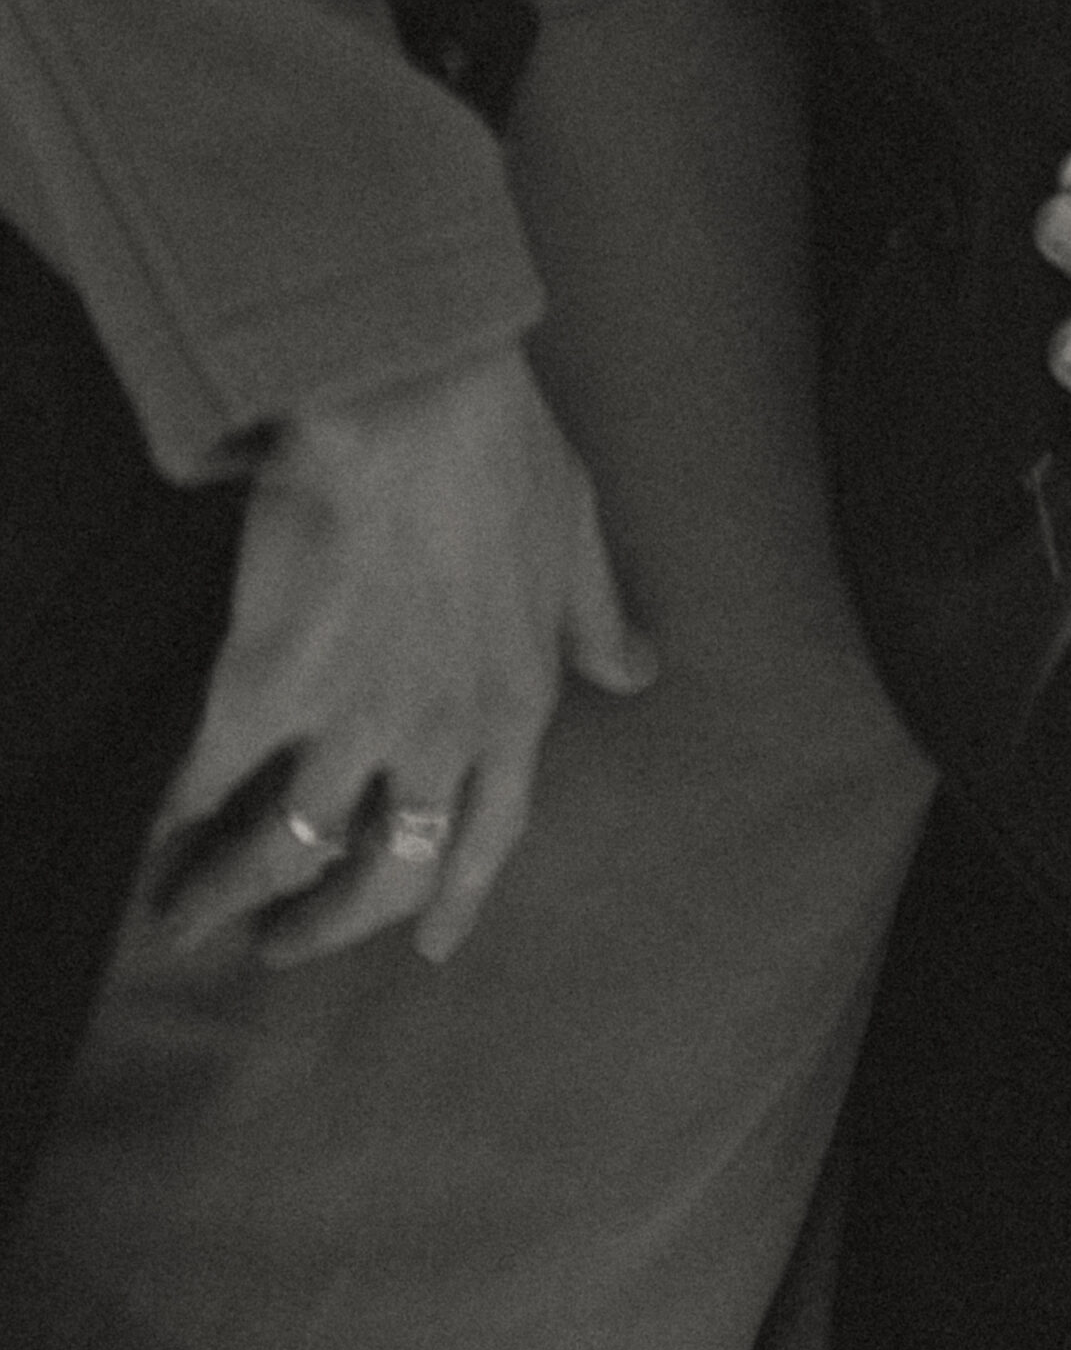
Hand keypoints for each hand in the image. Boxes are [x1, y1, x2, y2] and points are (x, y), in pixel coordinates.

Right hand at [152, 344, 655, 967]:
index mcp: (518, 704)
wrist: (410, 404)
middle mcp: (439, 735)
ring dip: (235, 891)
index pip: (493, 833)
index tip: (430, 945)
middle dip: (331, 923)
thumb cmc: (502, 452)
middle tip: (286, 945)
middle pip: (386, 868)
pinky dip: (180, 817)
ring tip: (188, 920)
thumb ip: (594, 617)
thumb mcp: (576, 534)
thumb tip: (636, 671)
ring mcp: (351, 719)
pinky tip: (156, 837)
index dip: (458, 896)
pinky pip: (214, 780)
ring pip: (292, 844)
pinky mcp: (269, 686)